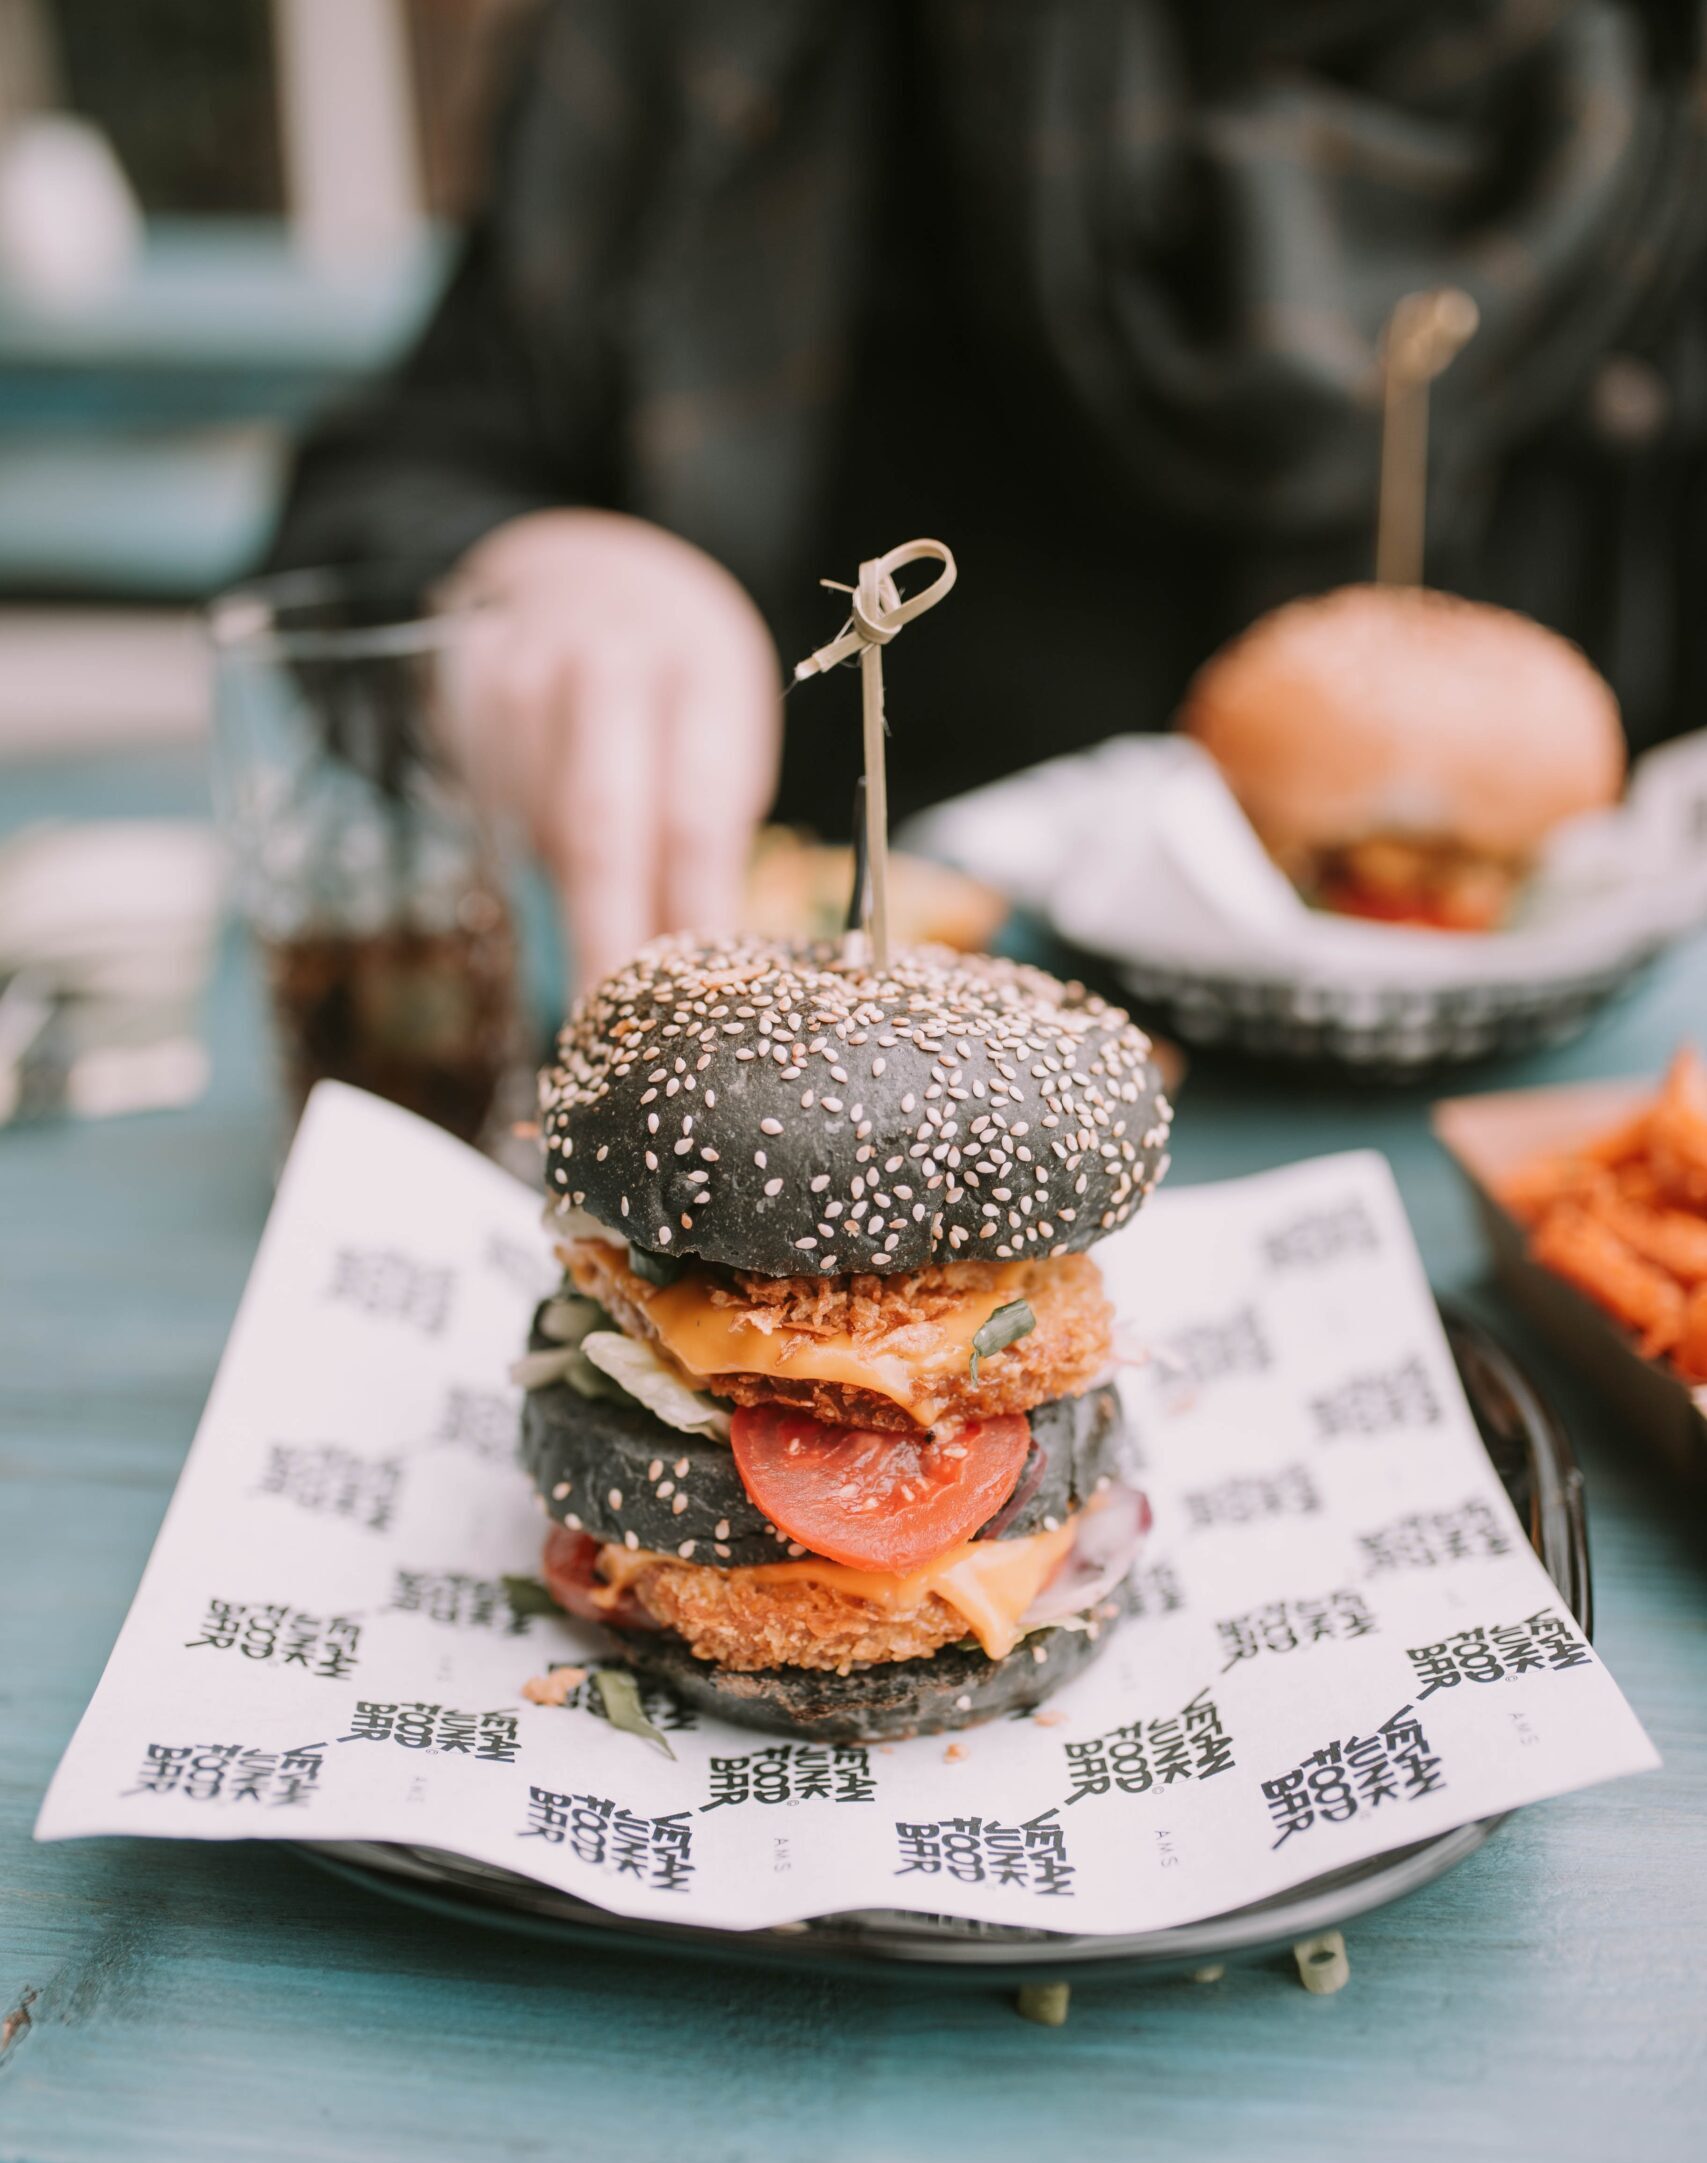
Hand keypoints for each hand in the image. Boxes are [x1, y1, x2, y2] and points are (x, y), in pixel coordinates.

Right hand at [445, 510, 780, 985]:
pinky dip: (518, 859)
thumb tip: (701, 971)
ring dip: (561, 905)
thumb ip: (706, 842)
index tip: (677, 1003)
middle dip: (601, 938)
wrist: (586, 572)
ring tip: (590, 969)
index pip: (690, 817)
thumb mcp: (722, 738)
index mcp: (697, 673)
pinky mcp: (457, 692)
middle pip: (596, 829)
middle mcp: (603, 662)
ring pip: (533, 825)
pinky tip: (540, 883)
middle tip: (605, 1026)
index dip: (681, 920)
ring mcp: (517, 670)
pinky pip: (484, 803)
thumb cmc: (678, 681)